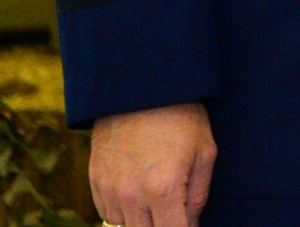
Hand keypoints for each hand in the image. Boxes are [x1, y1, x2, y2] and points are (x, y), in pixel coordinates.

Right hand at [89, 101, 215, 226]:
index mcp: (163, 189)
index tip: (189, 223)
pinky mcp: (95, 179)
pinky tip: (138, 192)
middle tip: (175, 210)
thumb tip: (192, 222)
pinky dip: (123, 210)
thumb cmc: (181, 115)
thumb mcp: (205, 151)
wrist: (141, 86)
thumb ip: (199, 195)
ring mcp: (110, 188)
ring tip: (157, 197)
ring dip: (142, 220)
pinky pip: (107, 212)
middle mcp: (132, 195)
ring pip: (125, 226)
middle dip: (164, 224)